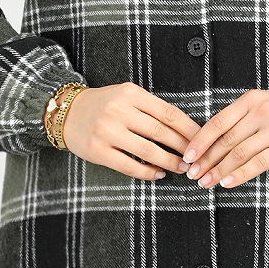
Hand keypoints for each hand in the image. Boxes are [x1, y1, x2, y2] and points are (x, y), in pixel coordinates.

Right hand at [61, 82, 201, 181]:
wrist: (66, 112)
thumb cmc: (103, 104)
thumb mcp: (126, 96)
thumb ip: (150, 108)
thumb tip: (184, 128)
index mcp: (131, 93)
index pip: (168, 113)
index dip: (189, 128)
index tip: (203, 139)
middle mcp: (119, 110)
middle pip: (161, 132)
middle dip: (183, 147)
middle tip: (196, 158)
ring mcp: (107, 131)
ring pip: (148, 150)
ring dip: (169, 162)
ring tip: (182, 168)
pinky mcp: (98, 150)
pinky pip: (129, 165)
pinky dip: (147, 172)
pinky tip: (158, 174)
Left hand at [181, 90, 268, 190]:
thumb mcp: (265, 104)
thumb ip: (241, 118)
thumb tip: (213, 141)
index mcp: (251, 100)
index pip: (218, 122)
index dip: (200, 141)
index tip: (187, 156)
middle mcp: (260, 113)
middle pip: (225, 140)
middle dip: (206, 160)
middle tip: (192, 174)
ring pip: (238, 153)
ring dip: (218, 170)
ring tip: (206, 183)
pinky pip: (257, 163)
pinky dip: (239, 174)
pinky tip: (227, 183)